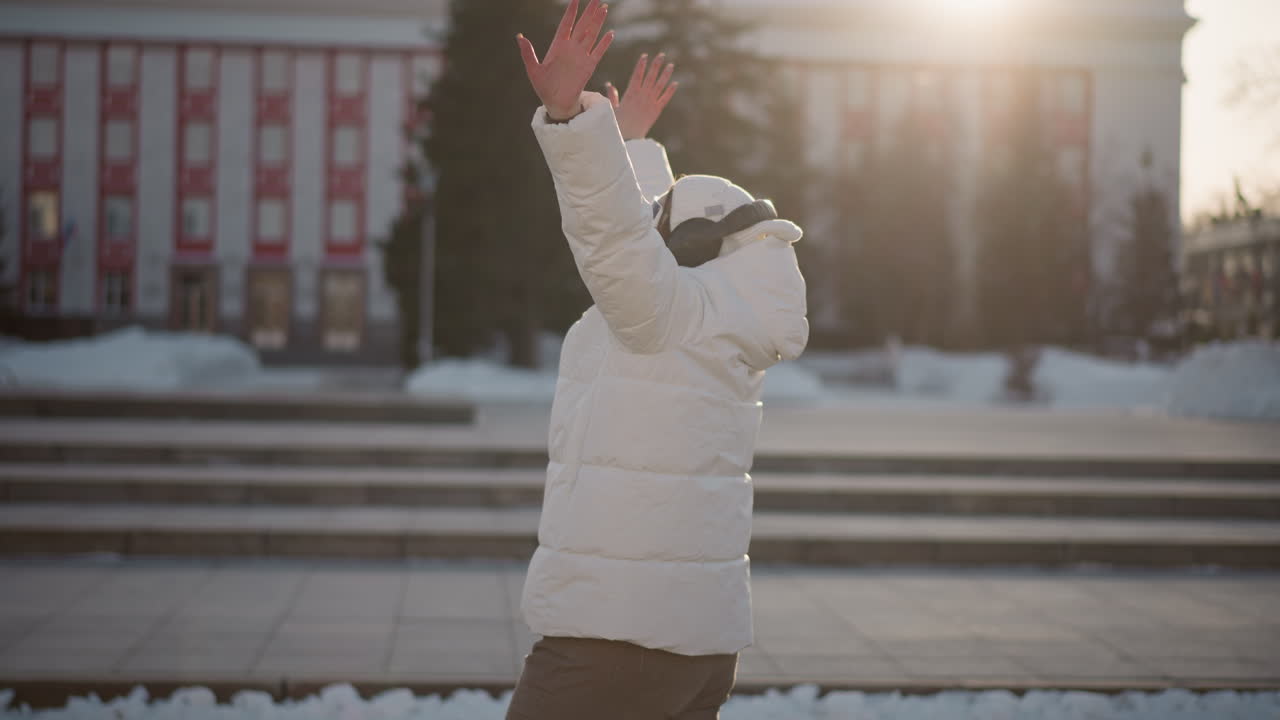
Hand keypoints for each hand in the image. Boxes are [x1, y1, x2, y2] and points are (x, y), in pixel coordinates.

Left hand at [517, 0, 614, 121]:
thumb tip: (519, 36)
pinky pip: (598, 52)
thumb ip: (527, 53)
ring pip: (591, 35)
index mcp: (558, 46)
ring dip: (597, 22)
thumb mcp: (533, 70)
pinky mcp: (589, 67)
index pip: (566, 24)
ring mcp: (581, 56)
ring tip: (604, 8)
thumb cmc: (543, 88)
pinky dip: (604, 43)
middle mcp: (571, 48)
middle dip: (589, 11)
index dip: (571, 11)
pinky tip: (610, 33)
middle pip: (582, 25)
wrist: (556, 104)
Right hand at [606, 54, 677, 139]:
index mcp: (630, 94)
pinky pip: (665, 99)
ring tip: (671, 65)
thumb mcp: (612, 109)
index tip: (645, 55)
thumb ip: (612, 96)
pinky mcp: (656, 111)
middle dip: (656, 65)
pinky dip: (670, 91)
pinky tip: (675, 83)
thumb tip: (609, 85)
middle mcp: (642, 96)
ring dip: (665, 74)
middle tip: (662, 55)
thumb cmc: (618, 124)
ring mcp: (650, 103)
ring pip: (659, 85)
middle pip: (650, 77)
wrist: (628, 138)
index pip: (637, 75)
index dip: (641, 65)